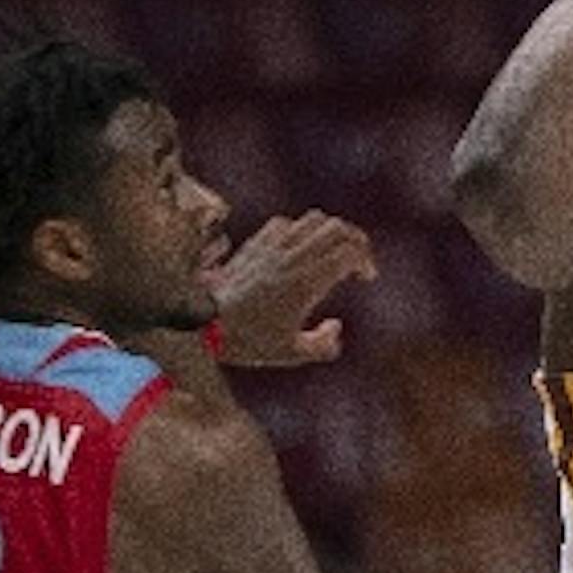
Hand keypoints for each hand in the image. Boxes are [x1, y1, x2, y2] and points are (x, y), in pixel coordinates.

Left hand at [209, 211, 375, 367]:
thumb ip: (324, 345)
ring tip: (331, 250)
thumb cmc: (249, 341)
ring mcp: (274, 246)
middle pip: (339, 228)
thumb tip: (336, 326)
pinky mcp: (256, 243)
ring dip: (330, 231)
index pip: (351, 252)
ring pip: (314, 219)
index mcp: (309, 281)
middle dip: (356, 239)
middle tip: (358, 258)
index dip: (366, 261)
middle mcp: (294, 257)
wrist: (205, 323)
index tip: (366, 278)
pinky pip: (285, 223)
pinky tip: (297, 249)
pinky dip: (299, 231)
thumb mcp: (292, 354)